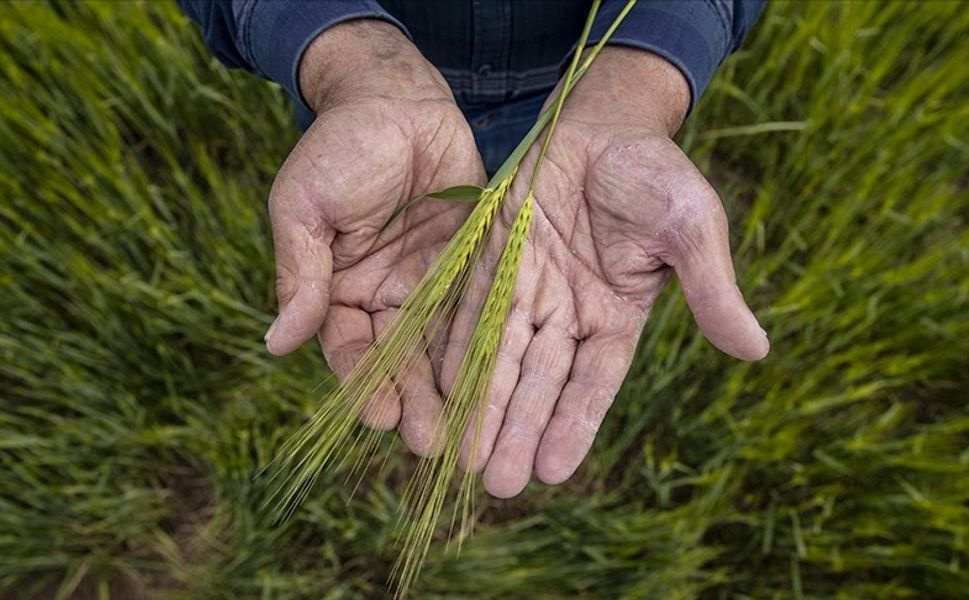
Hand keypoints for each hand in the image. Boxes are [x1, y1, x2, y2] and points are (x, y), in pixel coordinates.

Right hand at [264, 20, 484, 452]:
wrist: (397, 99)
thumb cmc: (340, 147)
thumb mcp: (306, 206)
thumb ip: (300, 274)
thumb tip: (276, 344)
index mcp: (339, 289)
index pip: (349, 349)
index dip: (361, 383)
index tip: (376, 416)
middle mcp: (385, 297)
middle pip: (399, 361)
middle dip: (412, 402)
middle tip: (432, 443)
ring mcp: (430, 283)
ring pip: (441, 348)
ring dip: (451, 389)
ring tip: (467, 432)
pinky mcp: (470, 265)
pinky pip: (477, 311)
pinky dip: (485, 347)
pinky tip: (499, 380)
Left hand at [440, 48, 768, 497]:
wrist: (601, 121)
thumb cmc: (655, 173)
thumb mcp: (692, 227)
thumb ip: (712, 288)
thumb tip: (756, 351)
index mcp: (617, 316)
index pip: (593, 382)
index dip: (573, 423)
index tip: (554, 471)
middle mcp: (567, 313)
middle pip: (539, 382)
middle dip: (519, 430)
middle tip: (498, 485)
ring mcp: (526, 288)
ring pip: (500, 356)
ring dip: (483, 404)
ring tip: (464, 456)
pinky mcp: (490, 259)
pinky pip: (469, 309)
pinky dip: (454, 346)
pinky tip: (437, 387)